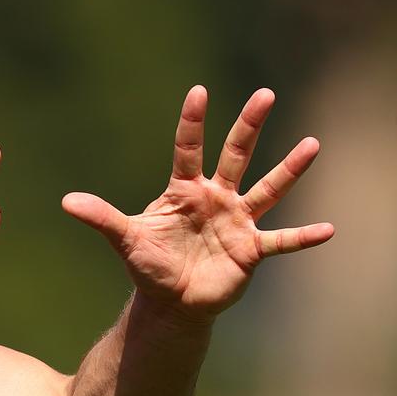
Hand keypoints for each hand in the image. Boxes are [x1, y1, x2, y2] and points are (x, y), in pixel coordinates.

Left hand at [62, 86, 333, 321]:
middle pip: (236, 155)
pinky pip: (282, 240)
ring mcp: (238, 222)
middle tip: (265, 94)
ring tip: (312, 144)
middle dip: (249, 125)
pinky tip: (329, 229)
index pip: (188, 148)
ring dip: (289, 169)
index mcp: (185, 190)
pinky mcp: (251, 250)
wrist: (172, 304)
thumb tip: (67, 202)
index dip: (192, 122)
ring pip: (268, 189)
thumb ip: (102, 218)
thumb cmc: (149, 267)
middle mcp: (217, 198)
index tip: (197, 91)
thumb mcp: (126, 240)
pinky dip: (303, 237)